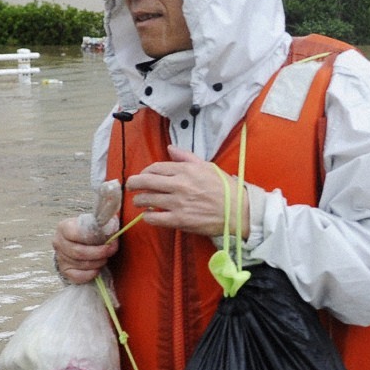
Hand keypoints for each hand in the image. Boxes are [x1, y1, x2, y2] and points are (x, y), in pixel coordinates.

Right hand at [54, 214, 117, 284]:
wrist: (79, 244)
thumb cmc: (89, 234)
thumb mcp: (94, 225)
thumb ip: (102, 225)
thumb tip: (112, 229)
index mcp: (64, 227)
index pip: (76, 233)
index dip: (94, 238)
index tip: (109, 240)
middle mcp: (59, 242)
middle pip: (79, 252)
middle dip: (99, 253)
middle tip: (111, 251)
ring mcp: (60, 257)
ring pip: (80, 264)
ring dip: (97, 263)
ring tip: (105, 259)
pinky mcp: (64, 270)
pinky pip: (77, 276)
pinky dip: (90, 274)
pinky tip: (97, 270)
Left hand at [125, 145, 247, 238]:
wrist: (238, 211)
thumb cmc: (225, 189)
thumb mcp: (207, 166)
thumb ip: (186, 157)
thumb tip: (170, 149)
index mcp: (186, 170)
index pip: (155, 168)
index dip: (144, 171)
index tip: (143, 175)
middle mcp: (179, 185)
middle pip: (145, 181)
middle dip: (133, 183)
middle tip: (131, 186)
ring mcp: (178, 203)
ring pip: (146, 200)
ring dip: (139, 201)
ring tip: (140, 202)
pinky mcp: (179, 220)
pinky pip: (154, 218)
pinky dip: (148, 217)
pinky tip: (149, 215)